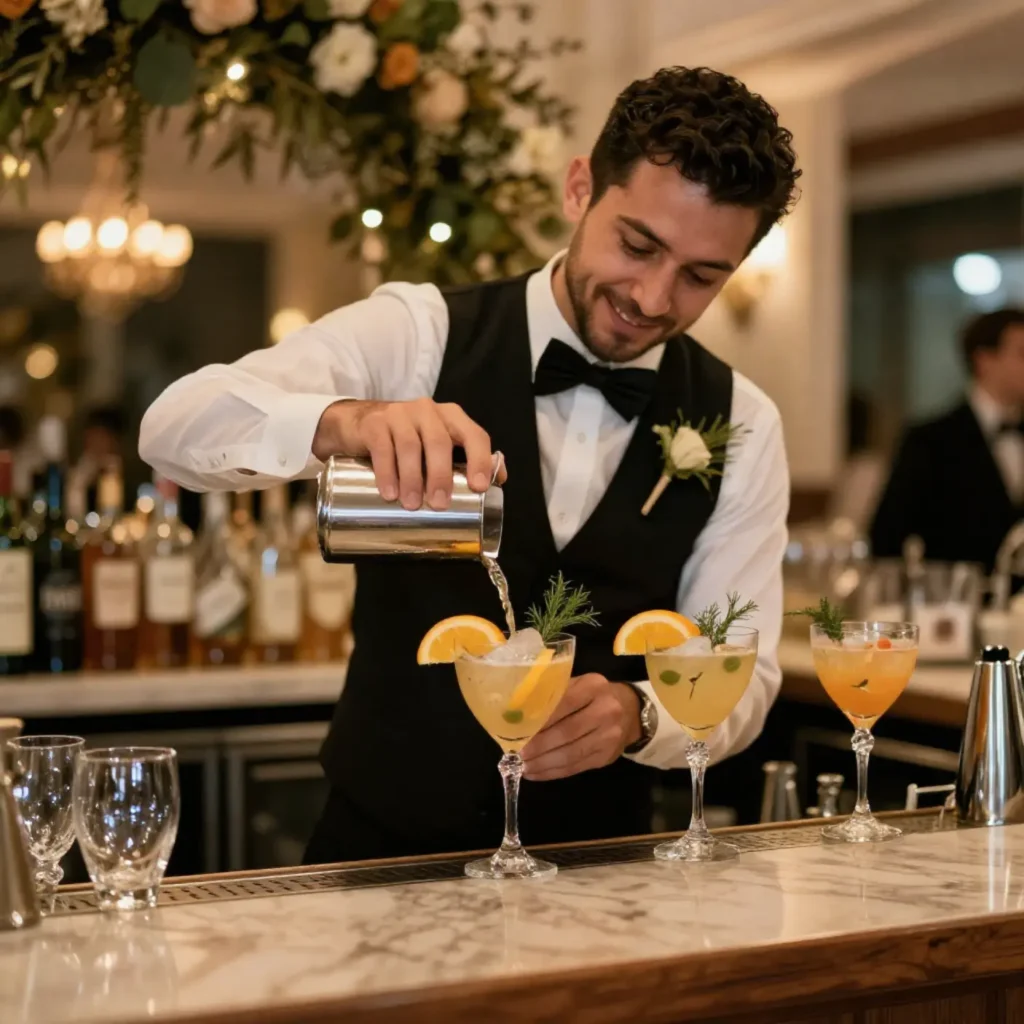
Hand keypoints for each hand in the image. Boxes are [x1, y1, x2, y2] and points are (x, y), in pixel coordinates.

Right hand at [312, 398, 505, 510]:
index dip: (479, 460)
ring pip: (410, 446)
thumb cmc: (408, 440)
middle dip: (441, 475)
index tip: (478, 488)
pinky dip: (387, 472)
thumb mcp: (438, 445)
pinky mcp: (374, 423)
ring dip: (413, 478)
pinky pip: (383, 447)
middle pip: (439, 442)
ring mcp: (400, 414)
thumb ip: (467, 459)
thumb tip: (499, 478)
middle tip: (440, 504)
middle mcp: (428, 411)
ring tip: (412, 504)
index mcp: (451, 417)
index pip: (473, 434)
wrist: (359, 424)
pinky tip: (389, 493)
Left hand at [520, 674, 641, 781]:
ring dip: (543, 763)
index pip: (562, 704)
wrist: (630, 711)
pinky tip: (537, 772)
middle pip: (566, 732)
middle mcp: (606, 710)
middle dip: (539, 746)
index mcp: (593, 686)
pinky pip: (576, 767)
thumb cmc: (592, 696)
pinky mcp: (607, 756)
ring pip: (571, 754)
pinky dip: (554, 772)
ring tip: (523, 767)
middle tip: (517, 754)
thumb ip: (553, 696)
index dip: (540, 720)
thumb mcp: (577, 685)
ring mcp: (609, 735)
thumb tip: (516, 714)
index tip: (518, 732)